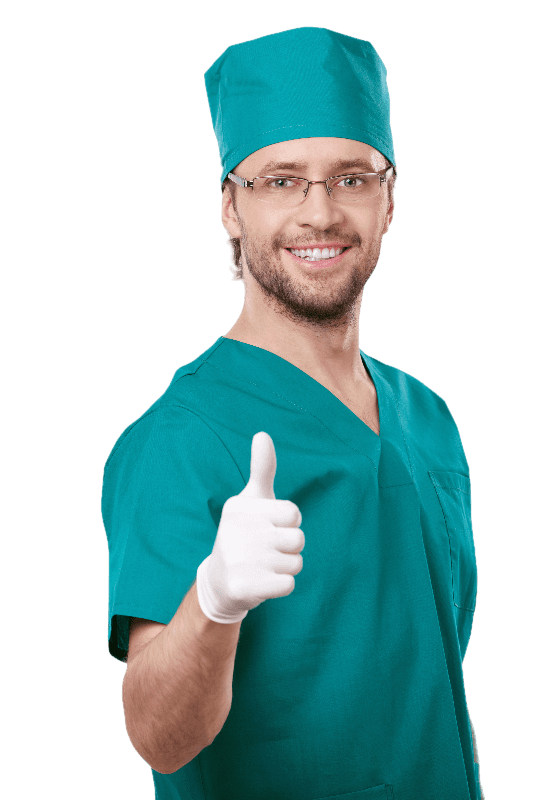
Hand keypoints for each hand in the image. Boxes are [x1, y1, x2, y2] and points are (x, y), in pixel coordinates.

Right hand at [196, 432, 303, 622]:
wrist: (219, 581)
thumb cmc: (245, 534)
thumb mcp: (251, 500)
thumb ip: (262, 468)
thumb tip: (262, 433)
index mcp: (241, 507)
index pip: (294, 513)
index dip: (288, 523)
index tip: (268, 528)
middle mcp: (236, 531)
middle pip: (298, 539)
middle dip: (289, 548)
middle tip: (265, 551)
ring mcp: (238, 560)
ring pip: (295, 563)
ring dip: (285, 568)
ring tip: (262, 566)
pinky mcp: (244, 587)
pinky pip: (289, 585)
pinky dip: (281, 587)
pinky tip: (262, 582)